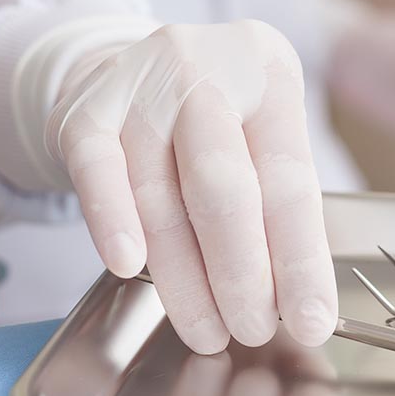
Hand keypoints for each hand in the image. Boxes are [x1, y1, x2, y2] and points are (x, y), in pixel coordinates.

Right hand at [46, 21, 336, 353]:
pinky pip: (97, 172)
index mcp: (269, 75)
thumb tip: (297, 299)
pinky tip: (128, 266)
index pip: (291, 181)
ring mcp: (140, 85)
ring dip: (183, 277)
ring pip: (160, 195)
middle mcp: (206, 70)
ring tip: (207, 329)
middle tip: (253, 329)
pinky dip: (112, 222)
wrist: (132, 66)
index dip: (301, 260)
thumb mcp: (263, 131)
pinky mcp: (84, 109)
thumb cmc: (218, 118)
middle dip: (241, 275)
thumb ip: (276, 202)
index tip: (311, 320)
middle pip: (224, 187)